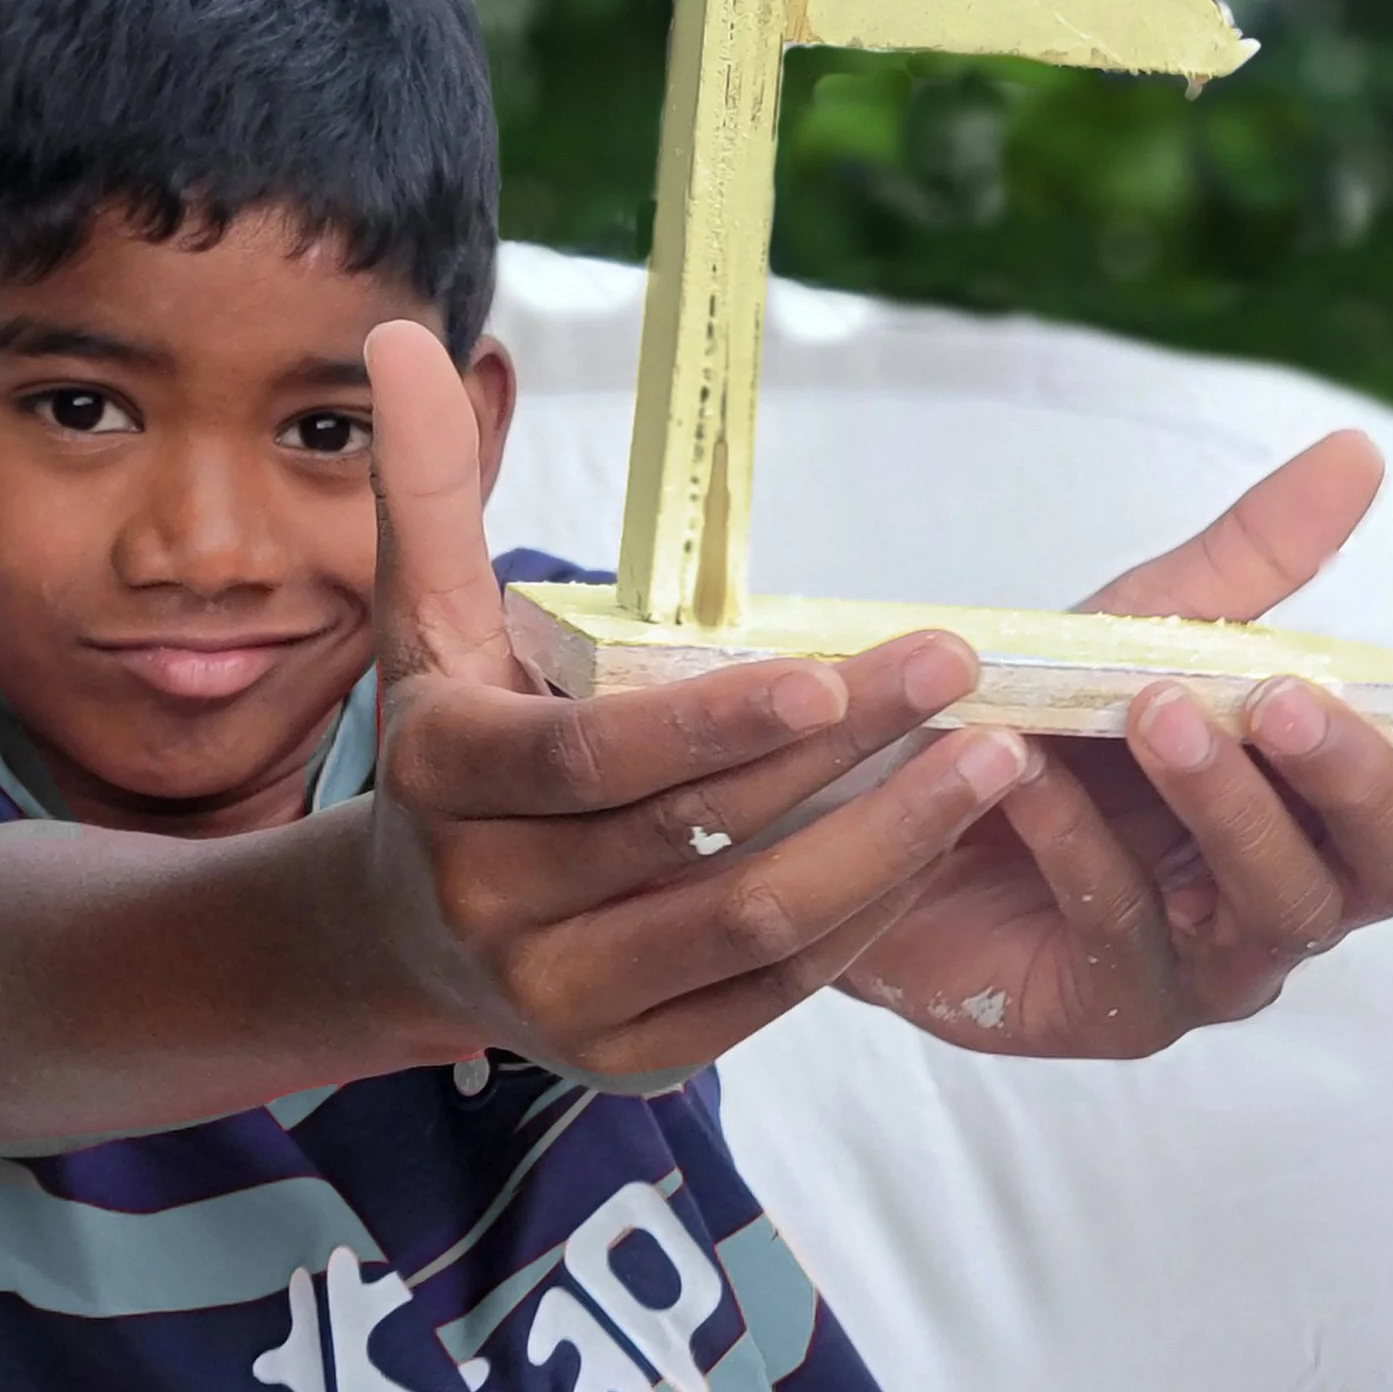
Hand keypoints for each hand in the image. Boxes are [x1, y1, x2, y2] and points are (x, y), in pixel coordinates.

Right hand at [363, 320, 1032, 1083]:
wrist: (409, 929)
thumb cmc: (457, 737)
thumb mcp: (425, 617)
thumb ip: (430, 482)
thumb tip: (400, 332)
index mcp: (446, 780)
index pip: (595, 758)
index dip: (715, 720)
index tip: (829, 667)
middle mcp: (490, 905)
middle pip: (696, 835)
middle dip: (842, 754)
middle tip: (954, 669)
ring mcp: (561, 999)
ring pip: (753, 924)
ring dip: (887, 842)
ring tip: (992, 760)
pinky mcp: (631, 1059)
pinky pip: (772, 990)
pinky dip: (864, 915)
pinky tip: (937, 840)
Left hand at [841, 429, 1392, 1058]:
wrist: (876, 801)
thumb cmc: (1043, 713)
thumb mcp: (1144, 623)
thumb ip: (1253, 558)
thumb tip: (1357, 452)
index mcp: (1328, 802)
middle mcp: (1297, 891)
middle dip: (1349, 777)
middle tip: (1278, 695)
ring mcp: (1215, 962)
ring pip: (1280, 908)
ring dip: (1228, 804)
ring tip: (1155, 712)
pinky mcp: (1117, 1006)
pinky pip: (1127, 933)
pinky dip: (1082, 845)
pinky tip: (1029, 775)